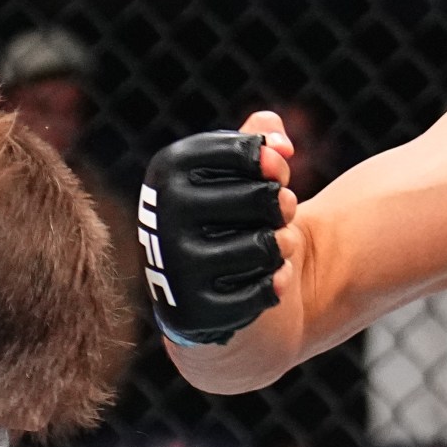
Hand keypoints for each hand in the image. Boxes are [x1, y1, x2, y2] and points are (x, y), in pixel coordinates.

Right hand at [138, 112, 299, 345]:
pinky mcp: (194, 309)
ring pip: (264, 246)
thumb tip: (279, 145)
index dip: (274, 164)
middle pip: (261, 197)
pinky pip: (262, 291)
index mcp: (169, 168)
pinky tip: (271, 279)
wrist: (204, 287)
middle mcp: (163, 213)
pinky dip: (277, 285)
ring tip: (274, 246)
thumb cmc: (228, 214)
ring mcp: (175, 264)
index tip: (274, 174)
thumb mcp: (236, 169)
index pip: (247, 151)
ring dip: (283, 246)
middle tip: (281, 212)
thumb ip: (260, 137)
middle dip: (282, 206)